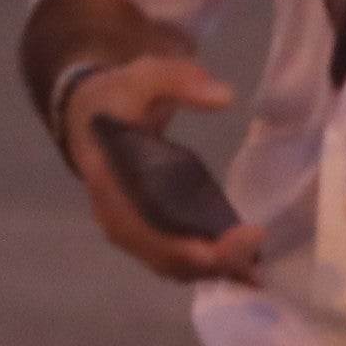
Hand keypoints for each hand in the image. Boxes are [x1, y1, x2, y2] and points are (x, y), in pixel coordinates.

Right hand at [63, 51, 262, 285]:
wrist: (89, 112)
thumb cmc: (120, 95)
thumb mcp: (146, 75)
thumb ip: (182, 80)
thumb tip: (225, 97)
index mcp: (110, 183)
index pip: (153, 228)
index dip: (197, 243)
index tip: (246, 233)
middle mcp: (114, 217)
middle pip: (166, 256)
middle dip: (214, 260)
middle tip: (257, 243)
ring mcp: (127, 228)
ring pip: (171, 265)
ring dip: (212, 270)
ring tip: (256, 270)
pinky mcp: (142, 231)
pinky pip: (174, 259)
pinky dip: (207, 267)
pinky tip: (244, 270)